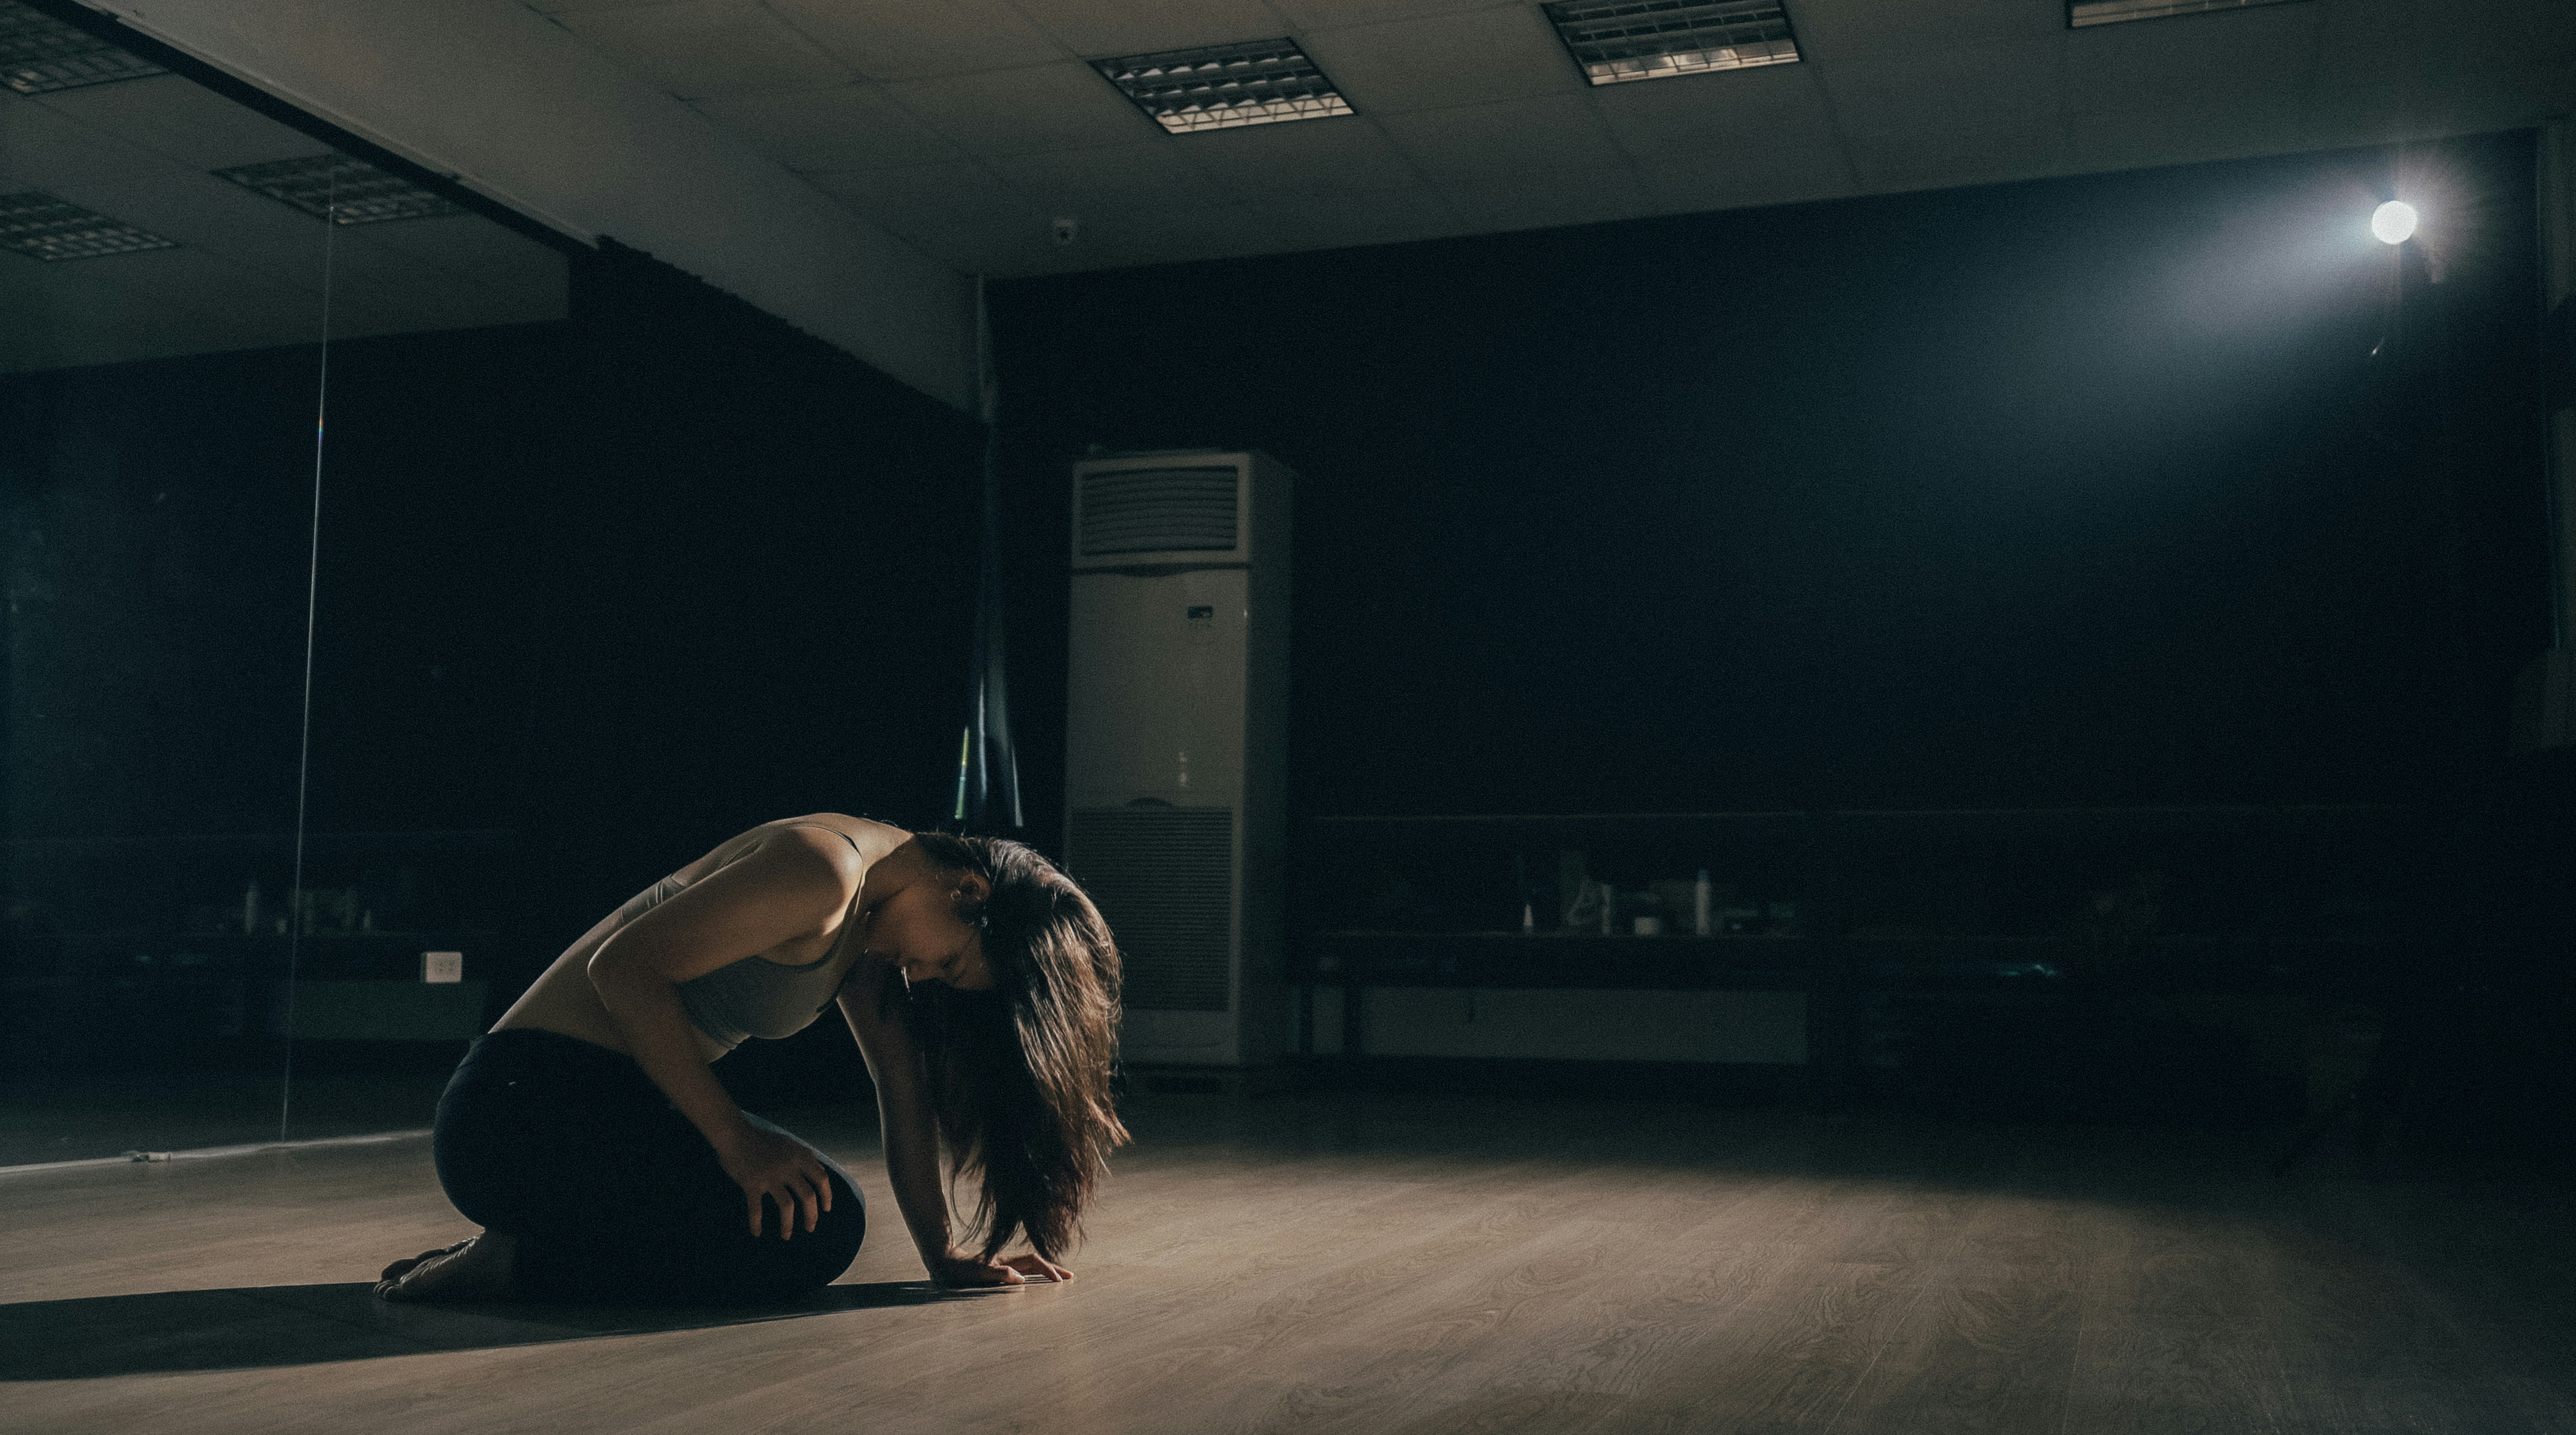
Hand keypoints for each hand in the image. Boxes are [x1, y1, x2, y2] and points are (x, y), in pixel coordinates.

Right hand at [716, 1126, 832, 1239]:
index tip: (826, 1209)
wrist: (735, 1135)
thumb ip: (805, 1157)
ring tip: (786, 1236)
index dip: (827, 1195)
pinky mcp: (752, 1184)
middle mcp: (789, 1168)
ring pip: (787, 1206)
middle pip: (808, 1196)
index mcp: (800, 1157)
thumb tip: (820, 1170)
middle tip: (811, 1228)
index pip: (821, 1178)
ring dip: (788, 1225)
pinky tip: (756, 1233)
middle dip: (812, 1215)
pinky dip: (756, 1223)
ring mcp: (771, 1177)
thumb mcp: (789, 1143)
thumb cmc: (761, 1139)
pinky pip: (756, 1209)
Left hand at [930, 1249, 1073, 1286]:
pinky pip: (1021, 1270)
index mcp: (1005, 1261)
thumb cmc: (957, 1270)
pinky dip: (1033, 1273)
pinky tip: (1035, 1279)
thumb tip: (1023, 1279)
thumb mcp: (977, 1273)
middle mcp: (1006, 1262)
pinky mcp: (996, 1270)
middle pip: (1035, 1262)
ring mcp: (1002, 1265)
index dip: (1047, 1270)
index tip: (1059, 1281)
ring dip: (1045, 1271)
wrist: (942, 1261)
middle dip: (1053, 1269)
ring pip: (1029, 1266)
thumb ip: (999, 1274)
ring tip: (1059, 1278)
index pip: (1033, 1262)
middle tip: (1071, 1277)